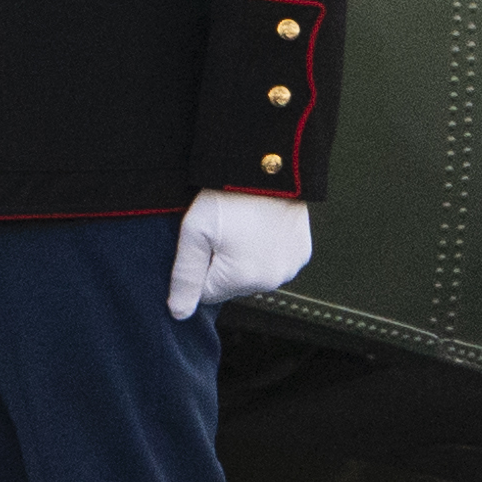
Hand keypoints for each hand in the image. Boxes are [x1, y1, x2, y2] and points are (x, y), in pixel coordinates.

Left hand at [166, 188, 310, 319]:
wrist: (267, 166)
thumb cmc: (227, 197)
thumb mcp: (194, 232)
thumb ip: (185, 276)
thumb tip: (178, 314)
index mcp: (243, 280)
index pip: (206, 293)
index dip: (199, 265)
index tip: (204, 239)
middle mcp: (271, 281)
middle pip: (231, 284)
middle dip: (221, 262)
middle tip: (222, 228)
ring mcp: (290, 268)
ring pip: (253, 274)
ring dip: (243, 256)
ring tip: (241, 223)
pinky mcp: (302, 252)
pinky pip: (275, 261)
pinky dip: (265, 248)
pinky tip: (259, 224)